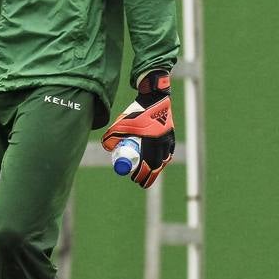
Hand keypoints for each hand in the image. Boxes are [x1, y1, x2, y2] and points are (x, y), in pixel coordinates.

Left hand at [101, 70, 173, 187]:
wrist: (154, 97)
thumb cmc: (136, 111)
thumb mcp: (121, 123)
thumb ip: (111, 136)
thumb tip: (108, 148)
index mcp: (150, 142)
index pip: (147, 165)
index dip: (142, 175)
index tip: (135, 179)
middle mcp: (161, 143)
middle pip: (156, 165)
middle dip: (149, 176)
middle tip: (141, 181)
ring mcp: (167, 139)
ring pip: (164, 159)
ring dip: (157, 168)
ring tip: (150, 173)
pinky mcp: (171, 134)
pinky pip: (169, 150)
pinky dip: (165, 158)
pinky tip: (161, 161)